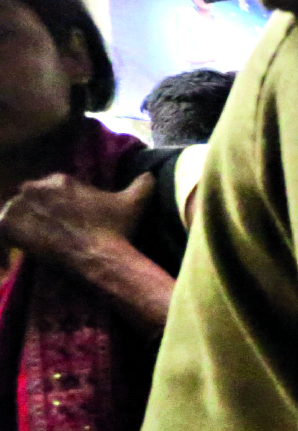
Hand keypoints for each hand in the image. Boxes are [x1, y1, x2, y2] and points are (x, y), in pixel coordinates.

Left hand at [0, 172, 152, 269]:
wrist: (101, 257)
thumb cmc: (116, 229)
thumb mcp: (134, 202)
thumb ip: (142, 183)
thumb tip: (149, 173)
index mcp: (59, 179)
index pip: (51, 189)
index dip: (59, 205)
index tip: (69, 219)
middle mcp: (34, 188)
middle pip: (30, 199)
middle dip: (39, 212)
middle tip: (54, 231)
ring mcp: (19, 208)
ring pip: (15, 213)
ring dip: (24, 224)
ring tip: (39, 240)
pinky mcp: (8, 227)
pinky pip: (2, 230)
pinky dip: (8, 239)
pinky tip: (21, 249)